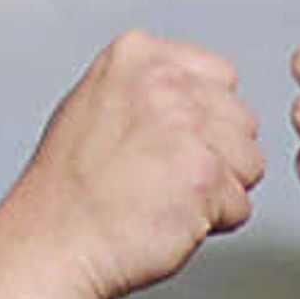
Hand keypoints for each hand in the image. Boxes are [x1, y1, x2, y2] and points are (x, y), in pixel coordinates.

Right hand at [0, 31, 262, 298]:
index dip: (200, 123)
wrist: (50, 244)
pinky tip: (167, 222)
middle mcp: (165, 81)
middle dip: (215, 157)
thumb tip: (201, 96)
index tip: (159, 149)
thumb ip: (149, 90)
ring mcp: (187, 126)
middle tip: (159, 182)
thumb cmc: (68, 191)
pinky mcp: (204, 175)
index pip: (220, 80)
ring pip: (248, 163)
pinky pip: (240, 205)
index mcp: (138, 53)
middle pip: (241, 121)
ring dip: (217, 192)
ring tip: (163, 201)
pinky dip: (211, 225)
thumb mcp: (95, 105)